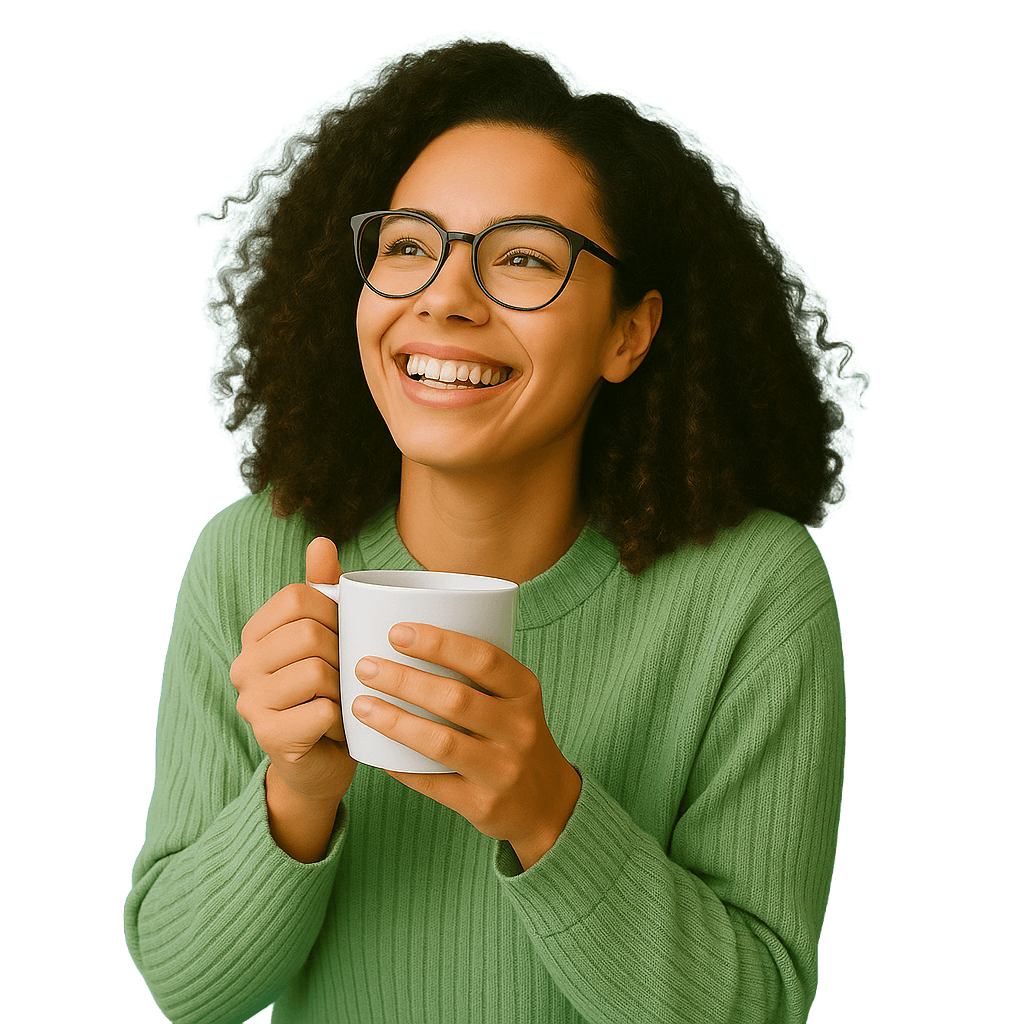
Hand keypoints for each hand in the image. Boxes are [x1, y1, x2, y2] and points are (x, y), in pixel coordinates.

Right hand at [230, 538, 357, 807]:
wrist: (324, 760)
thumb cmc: (331, 690)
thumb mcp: (331, 634)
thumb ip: (325, 588)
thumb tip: (322, 540)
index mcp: (256, 634)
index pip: (297, 597)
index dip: (335, 613)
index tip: (344, 636)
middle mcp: (243, 666)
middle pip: (309, 633)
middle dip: (342, 652)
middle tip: (347, 674)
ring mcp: (251, 704)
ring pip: (316, 672)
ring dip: (344, 688)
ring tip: (342, 700)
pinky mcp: (269, 738)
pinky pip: (321, 712)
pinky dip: (342, 718)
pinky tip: (337, 727)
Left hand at [350, 623, 581, 868]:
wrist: (547, 802)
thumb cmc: (513, 734)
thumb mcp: (514, 698)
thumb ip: (475, 671)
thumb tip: (407, 637)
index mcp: (525, 691)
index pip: (484, 659)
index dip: (439, 643)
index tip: (397, 632)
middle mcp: (519, 729)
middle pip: (455, 699)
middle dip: (404, 680)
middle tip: (366, 667)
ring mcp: (502, 770)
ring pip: (440, 743)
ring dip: (394, 722)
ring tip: (360, 705)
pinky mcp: (483, 805)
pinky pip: (432, 783)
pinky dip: (399, 765)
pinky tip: (374, 750)